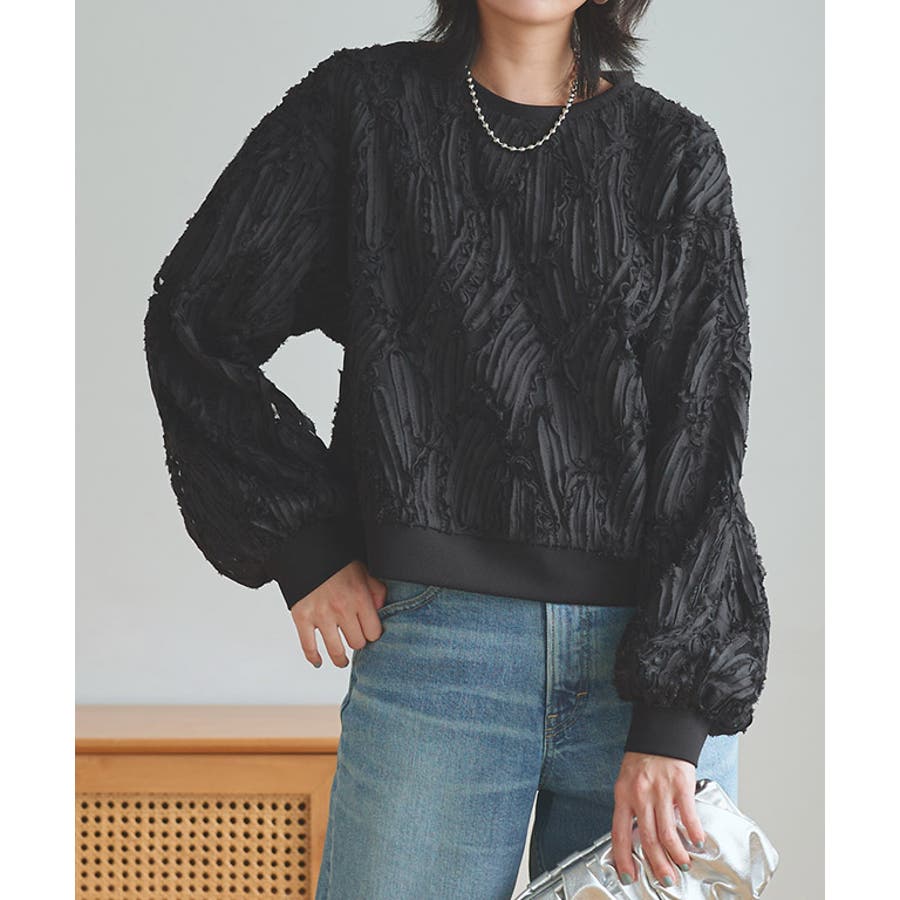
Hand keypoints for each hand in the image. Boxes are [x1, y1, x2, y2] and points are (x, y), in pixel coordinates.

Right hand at [289, 561, 386, 667]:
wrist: (307, 550)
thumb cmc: (336, 561)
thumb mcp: (363, 571)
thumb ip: (376, 591)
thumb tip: (382, 609)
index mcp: (359, 597)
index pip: (374, 632)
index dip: (372, 634)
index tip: (369, 632)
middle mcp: (342, 609)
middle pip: (357, 643)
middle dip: (358, 642)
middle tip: (355, 639)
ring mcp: (321, 615)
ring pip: (336, 651)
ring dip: (340, 659)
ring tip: (342, 660)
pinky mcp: (302, 618)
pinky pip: (308, 647)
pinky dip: (314, 658)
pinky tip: (319, 661)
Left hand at [612, 751, 704, 887]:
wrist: (660, 734)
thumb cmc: (643, 760)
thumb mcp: (627, 782)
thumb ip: (631, 807)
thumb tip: (636, 837)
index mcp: (623, 795)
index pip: (620, 833)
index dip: (623, 857)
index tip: (628, 874)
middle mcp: (640, 795)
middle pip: (648, 838)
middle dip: (657, 864)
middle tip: (665, 878)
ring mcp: (660, 790)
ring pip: (667, 832)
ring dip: (676, 853)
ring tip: (682, 863)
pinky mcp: (680, 785)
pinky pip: (687, 815)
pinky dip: (694, 832)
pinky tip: (697, 840)